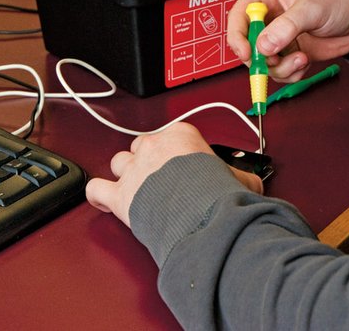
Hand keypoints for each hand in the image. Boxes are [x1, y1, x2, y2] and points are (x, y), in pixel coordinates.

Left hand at [85, 122, 262, 226]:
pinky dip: (98, 195)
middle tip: (160, 178)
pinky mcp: (120, 196)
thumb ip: (241, 175)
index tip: (181, 162)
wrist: (203, 216)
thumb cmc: (218, 195)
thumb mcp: (241, 179)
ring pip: (118, 162)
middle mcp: (153, 148)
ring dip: (125, 174)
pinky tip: (106, 201)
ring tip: (137, 188)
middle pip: (141, 146)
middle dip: (147, 160)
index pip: (171, 134)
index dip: (175, 151)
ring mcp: (134, 171)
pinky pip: (96, 189)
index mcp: (181, 136)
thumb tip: (252, 180)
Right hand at [227, 0, 348, 81]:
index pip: (238, 17)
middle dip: (261, 58)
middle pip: (246, 44)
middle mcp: (268, 16)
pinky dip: (290, 73)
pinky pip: (278, 71)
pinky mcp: (288, 52)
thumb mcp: (311, 9)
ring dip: (280, 68)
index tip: (248, 53)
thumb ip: (286, 27)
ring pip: (262, 62)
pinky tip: (305, 63)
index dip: (238, 37)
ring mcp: (278, 36)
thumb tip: (263, 46)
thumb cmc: (339, 1)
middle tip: (278, 60)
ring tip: (301, 59)